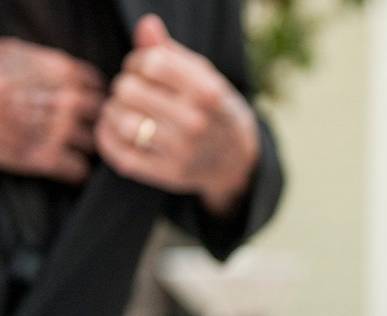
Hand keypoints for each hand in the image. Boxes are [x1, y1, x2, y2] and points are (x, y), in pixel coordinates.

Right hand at [0, 37, 104, 182]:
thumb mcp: (14, 55)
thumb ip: (45, 66)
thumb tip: (67, 75)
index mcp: (62, 72)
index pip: (98, 88)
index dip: (92, 99)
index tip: (86, 108)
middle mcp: (68, 101)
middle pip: (103, 118)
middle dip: (95, 125)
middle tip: (83, 132)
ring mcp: (59, 131)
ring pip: (94, 145)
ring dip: (85, 149)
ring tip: (73, 150)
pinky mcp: (46, 157)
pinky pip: (78, 170)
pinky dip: (75, 172)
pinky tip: (67, 169)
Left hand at [96, 14, 258, 213]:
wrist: (235, 161)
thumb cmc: (212, 110)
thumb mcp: (203, 78)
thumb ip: (172, 53)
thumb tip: (147, 25)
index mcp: (208, 93)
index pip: (151, 62)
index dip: (138, 62)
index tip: (143, 71)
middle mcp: (196, 123)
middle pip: (128, 89)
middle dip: (126, 87)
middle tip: (134, 94)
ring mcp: (181, 151)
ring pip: (120, 120)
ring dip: (114, 111)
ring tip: (125, 110)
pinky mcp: (166, 174)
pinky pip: (118, 152)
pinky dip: (107, 137)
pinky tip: (114, 129)